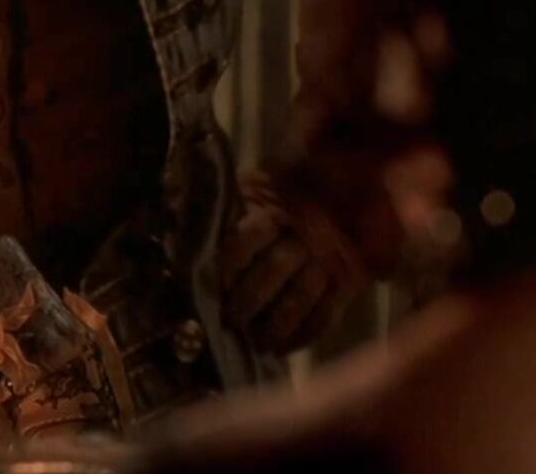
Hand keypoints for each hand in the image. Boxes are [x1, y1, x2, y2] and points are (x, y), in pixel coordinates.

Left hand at [218, 171, 368, 354]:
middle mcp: (305, 235)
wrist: (353, 194)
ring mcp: (328, 261)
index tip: (209, 283)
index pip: (249, 237)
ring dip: (272, 326)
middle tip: (226, 319)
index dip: (228, 263)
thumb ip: (231, 205)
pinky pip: (324, 317)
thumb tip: (183, 221)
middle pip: (273, 271)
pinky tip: (278, 349)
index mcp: (277, 208)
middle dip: (246, 300)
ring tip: (250, 340)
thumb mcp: (259, 186)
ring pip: (298, 300)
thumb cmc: (288, 193)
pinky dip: (300, 338)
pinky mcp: (347, 283)